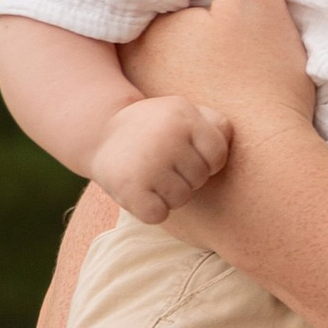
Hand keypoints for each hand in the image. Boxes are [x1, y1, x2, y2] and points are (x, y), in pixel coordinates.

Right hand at [92, 93, 231, 223]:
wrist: (100, 133)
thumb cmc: (155, 128)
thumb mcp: (183, 112)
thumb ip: (214, 124)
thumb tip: (227, 141)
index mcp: (183, 115)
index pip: (218, 155)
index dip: (207, 161)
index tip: (187, 155)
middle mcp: (167, 137)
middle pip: (200, 178)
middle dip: (185, 176)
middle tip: (162, 163)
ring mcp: (148, 164)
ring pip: (181, 198)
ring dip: (168, 193)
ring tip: (151, 174)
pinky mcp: (130, 188)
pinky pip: (158, 215)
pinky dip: (151, 210)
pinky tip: (140, 190)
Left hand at [124, 0, 317, 167]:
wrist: (271, 195)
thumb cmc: (259, 90)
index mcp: (135, 42)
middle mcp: (123, 89)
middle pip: (134, 44)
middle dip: (152, 31)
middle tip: (183, 17)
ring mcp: (141, 136)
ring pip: (145, 90)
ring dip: (164, 78)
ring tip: (194, 60)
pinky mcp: (163, 176)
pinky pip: (164, 132)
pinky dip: (178, 119)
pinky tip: (205, 114)